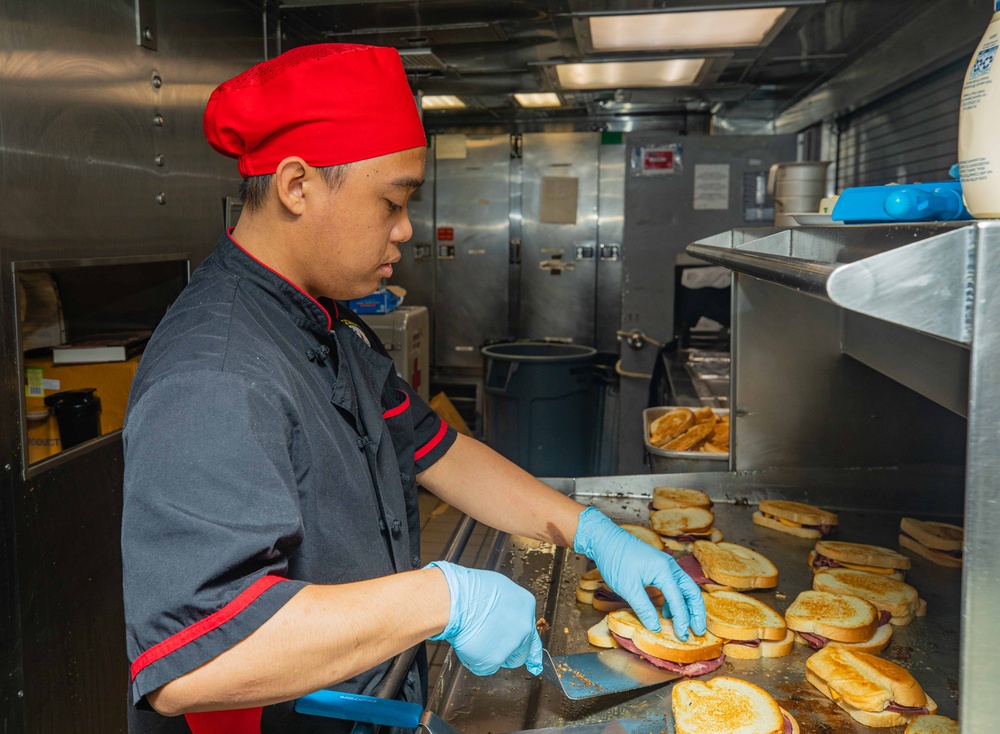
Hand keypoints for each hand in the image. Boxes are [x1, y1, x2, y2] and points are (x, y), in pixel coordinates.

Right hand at [426, 561, 542, 676]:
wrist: (455, 600)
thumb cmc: (469, 590)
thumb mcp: (498, 589)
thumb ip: (507, 607)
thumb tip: (503, 615)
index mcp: (526, 605)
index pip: (533, 631)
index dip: (530, 647)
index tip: (536, 664)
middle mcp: (524, 626)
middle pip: (522, 651)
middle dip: (508, 652)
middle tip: (491, 645)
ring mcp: (512, 644)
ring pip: (503, 659)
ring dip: (491, 654)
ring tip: (476, 637)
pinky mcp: (495, 659)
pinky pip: (485, 667)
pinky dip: (476, 660)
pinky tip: (470, 644)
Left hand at [573, 507, 705, 639]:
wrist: (606, 539)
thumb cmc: (615, 560)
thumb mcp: (628, 588)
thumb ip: (644, 608)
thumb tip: (656, 628)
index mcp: (664, 570)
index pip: (678, 599)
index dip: (682, 619)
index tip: (683, 636)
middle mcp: (670, 566)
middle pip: (692, 591)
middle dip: (697, 613)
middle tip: (699, 631)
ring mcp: (667, 566)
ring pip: (685, 588)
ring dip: (688, 607)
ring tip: (685, 626)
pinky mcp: (660, 567)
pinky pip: (674, 585)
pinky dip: (675, 600)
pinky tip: (667, 613)